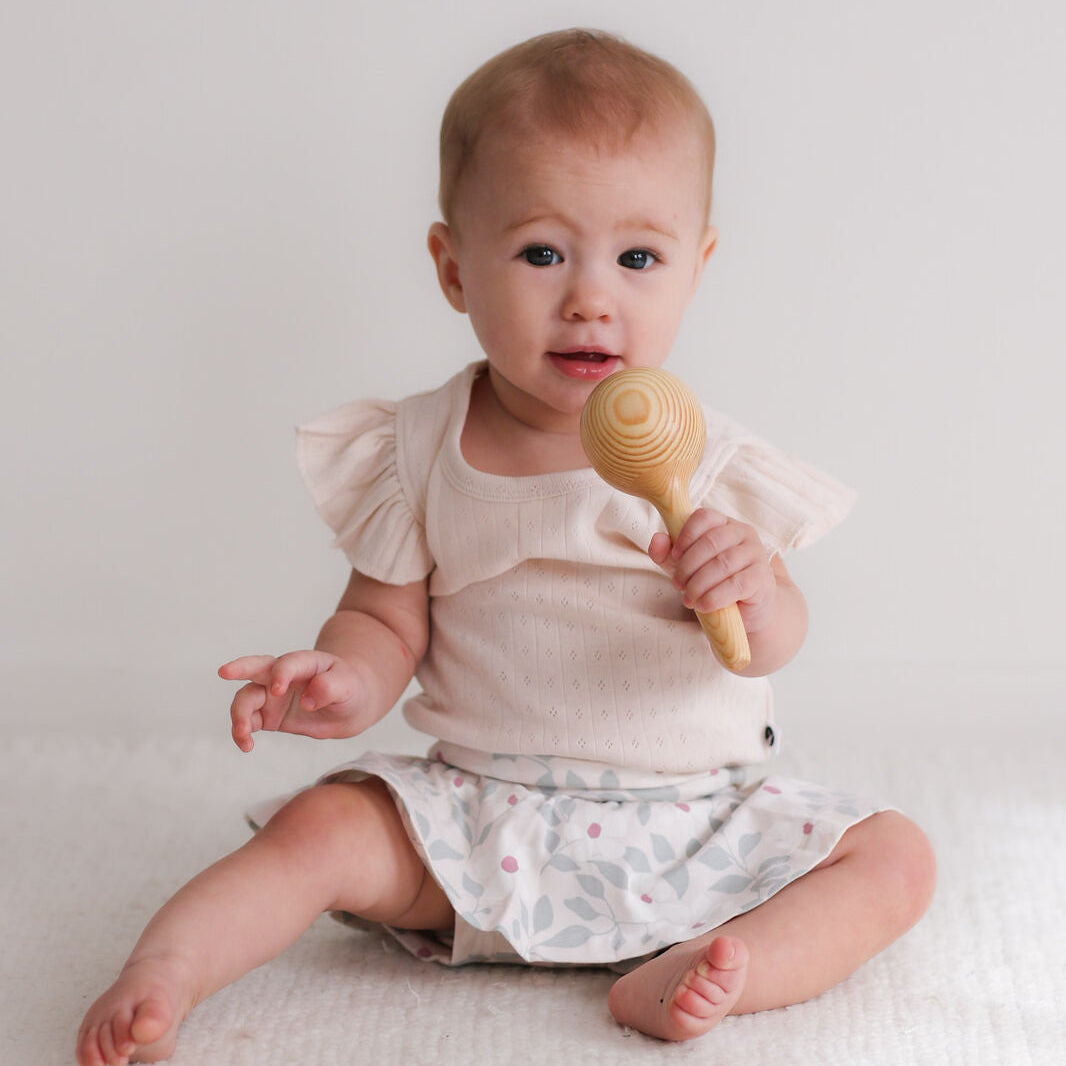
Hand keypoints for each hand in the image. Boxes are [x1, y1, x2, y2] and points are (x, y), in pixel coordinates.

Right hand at [218, 651, 368, 751]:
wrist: (347, 707)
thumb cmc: (348, 688)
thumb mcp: (347, 686)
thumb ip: (330, 688)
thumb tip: (307, 700)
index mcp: (303, 662)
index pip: (287, 664)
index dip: (280, 674)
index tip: (278, 690)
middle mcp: (282, 675)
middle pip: (255, 667)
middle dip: (239, 668)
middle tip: (224, 671)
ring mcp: (271, 696)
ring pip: (246, 698)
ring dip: (240, 714)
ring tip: (244, 734)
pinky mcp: (267, 716)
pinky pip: (248, 722)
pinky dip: (242, 732)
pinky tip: (246, 745)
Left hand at [649, 508, 777, 633]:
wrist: (747, 610)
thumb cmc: (715, 582)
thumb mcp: (687, 567)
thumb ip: (668, 554)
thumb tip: (656, 538)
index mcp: (725, 523)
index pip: (704, 517)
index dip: (685, 535)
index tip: (674, 556)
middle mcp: (744, 533)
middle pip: (711, 541)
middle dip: (688, 565)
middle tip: (677, 584)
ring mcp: (756, 555)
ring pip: (722, 564)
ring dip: (698, 584)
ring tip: (688, 599)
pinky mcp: (762, 579)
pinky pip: (735, 585)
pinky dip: (714, 597)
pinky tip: (703, 605)